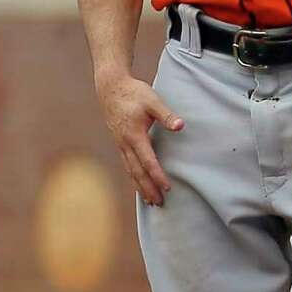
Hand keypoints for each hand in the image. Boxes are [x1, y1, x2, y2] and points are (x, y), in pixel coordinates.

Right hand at [96, 72, 184, 205]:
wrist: (111, 88)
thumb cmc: (133, 93)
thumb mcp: (152, 100)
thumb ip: (166, 115)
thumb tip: (180, 126)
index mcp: (134, 135)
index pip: (148, 161)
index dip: (157, 176)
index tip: (167, 188)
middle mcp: (125, 144)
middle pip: (137, 172)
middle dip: (148, 189)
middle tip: (159, 203)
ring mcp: (120, 144)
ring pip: (131, 171)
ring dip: (140, 187)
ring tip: (150, 201)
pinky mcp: (120, 143)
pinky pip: (127, 165)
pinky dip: (134, 177)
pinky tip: (139, 184)